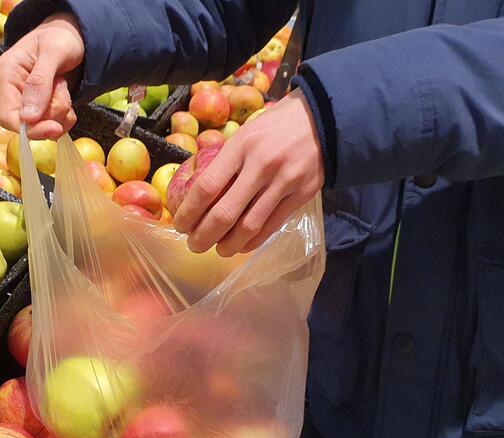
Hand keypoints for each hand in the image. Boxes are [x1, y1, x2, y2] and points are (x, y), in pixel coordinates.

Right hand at [0, 12, 84, 138]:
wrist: (76, 36)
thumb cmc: (61, 37)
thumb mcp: (53, 52)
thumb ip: (40, 82)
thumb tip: (28, 117)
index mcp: (7, 75)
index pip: (8, 116)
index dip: (30, 128)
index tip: (55, 127)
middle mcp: (13, 91)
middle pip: (28, 125)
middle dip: (51, 114)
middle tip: (62, 88)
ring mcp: (28, 101)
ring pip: (43, 126)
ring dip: (61, 112)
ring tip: (63, 85)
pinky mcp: (42, 108)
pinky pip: (55, 125)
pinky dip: (67, 117)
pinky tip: (66, 96)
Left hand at [173, 89, 324, 256]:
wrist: (322, 121)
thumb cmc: (274, 127)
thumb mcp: (245, 134)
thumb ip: (225, 162)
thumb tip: (197, 195)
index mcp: (241, 146)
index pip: (206, 187)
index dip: (189, 212)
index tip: (181, 225)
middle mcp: (261, 165)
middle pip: (225, 213)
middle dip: (204, 236)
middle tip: (194, 245)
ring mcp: (284, 182)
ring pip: (249, 226)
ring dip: (228, 245)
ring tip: (218, 250)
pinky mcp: (302, 195)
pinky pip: (272, 226)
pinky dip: (253, 242)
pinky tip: (241, 246)